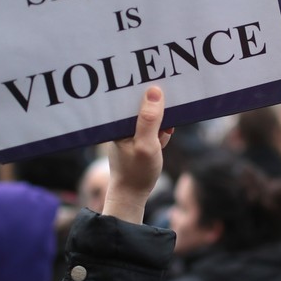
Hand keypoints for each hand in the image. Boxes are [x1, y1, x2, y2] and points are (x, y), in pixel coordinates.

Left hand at [102, 86, 173, 223]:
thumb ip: (150, 119)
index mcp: (116, 122)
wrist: (132, 195)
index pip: (130, 95)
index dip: (147, 91)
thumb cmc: (136, 172)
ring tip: (161, 139)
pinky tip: (161, 143)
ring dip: (161, 124)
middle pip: (143, 104)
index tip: (161, 86)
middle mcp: (120, 123)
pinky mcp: (137, 138)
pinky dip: (161, 133)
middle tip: (164, 124)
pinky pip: (153, 127)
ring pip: (151, 116)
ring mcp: (129, 131)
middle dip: (158, 111)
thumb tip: (154, 91)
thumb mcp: (146, 145)